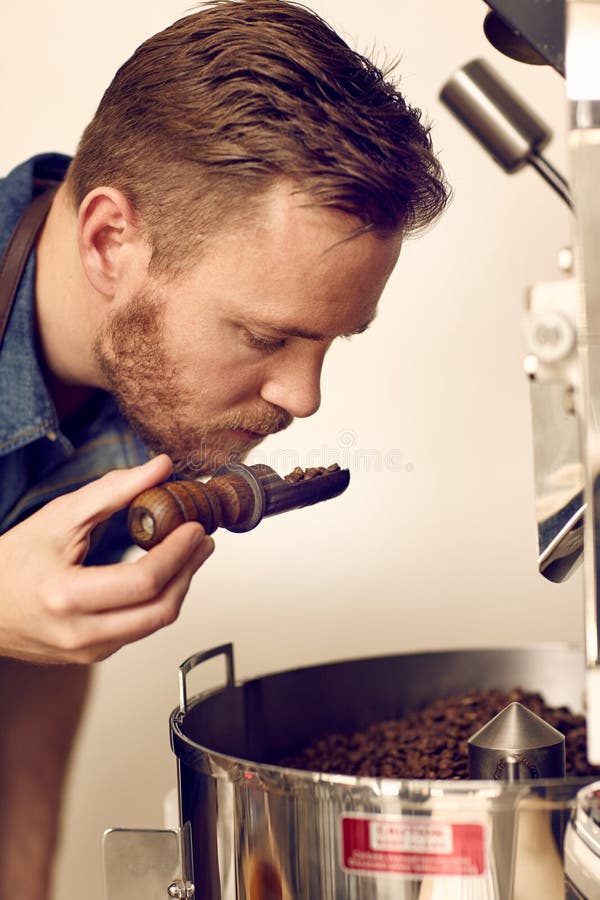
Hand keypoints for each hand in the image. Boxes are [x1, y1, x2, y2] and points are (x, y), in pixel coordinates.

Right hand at [0, 455, 213, 663]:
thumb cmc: (13, 560)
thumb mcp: (60, 516)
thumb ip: (113, 490)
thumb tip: (161, 467)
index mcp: (65, 596)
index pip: (143, 582)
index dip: (177, 554)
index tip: (195, 528)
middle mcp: (77, 633)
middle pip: (159, 610)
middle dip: (189, 571)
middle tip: (203, 541)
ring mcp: (86, 651)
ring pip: (153, 624)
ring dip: (180, 587)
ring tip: (190, 554)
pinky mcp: (92, 655)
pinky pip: (138, 630)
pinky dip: (158, 601)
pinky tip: (165, 575)